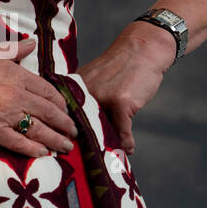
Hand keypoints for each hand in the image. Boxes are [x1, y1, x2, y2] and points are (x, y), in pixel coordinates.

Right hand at [0, 37, 76, 158]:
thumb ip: (13, 49)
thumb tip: (32, 43)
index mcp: (16, 74)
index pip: (48, 92)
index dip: (61, 103)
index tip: (66, 110)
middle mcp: (16, 95)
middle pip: (50, 113)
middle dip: (65, 125)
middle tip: (73, 133)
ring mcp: (5, 114)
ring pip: (39, 130)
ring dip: (56, 140)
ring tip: (65, 147)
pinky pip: (18, 143)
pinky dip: (33, 150)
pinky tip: (42, 153)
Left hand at [76, 22, 172, 154]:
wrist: (142, 49)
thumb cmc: (119, 67)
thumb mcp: (96, 79)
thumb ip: (88, 99)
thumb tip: (83, 126)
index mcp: (74, 86)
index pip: (64, 114)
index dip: (65, 132)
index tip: (65, 148)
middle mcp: (83, 92)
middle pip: (80, 126)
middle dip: (83, 144)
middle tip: (88, 159)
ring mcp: (102, 97)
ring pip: (101, 130)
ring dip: (106, 146)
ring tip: (109, 156)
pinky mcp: (121, 103)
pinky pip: (122, 131)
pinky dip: (126, 142)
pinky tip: (128, 148)